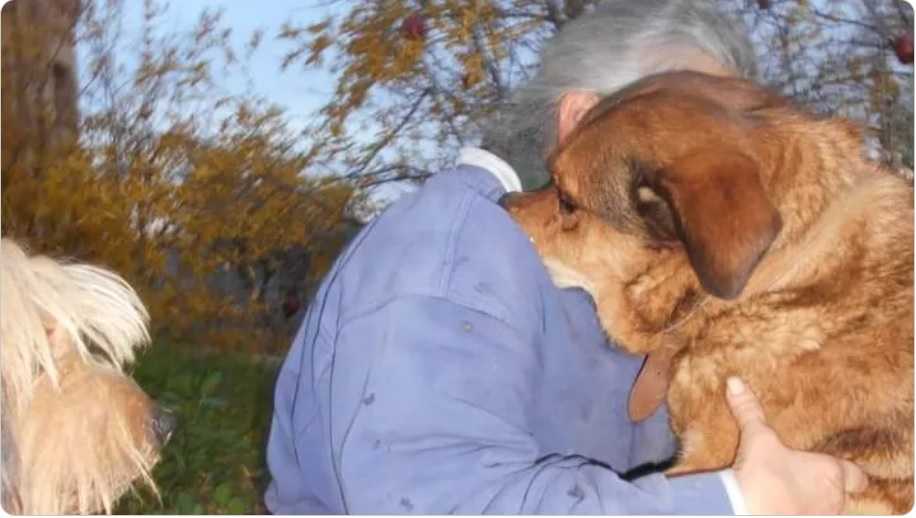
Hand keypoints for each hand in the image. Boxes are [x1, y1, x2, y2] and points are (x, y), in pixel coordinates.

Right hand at [725, 377, 867, 513]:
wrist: (747, 511)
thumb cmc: (762, 476)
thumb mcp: (756, 439)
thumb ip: (749, 411)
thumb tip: (736, 382)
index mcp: (830, 473)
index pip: (857, 477)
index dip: (850, 472)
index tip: (843, 467)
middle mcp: (833, 499)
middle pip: (842, 494)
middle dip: (828, 487)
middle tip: (810, 478)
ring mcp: (821, 517)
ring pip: (829, 510)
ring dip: (817, 503)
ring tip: (797, 494)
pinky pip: (811, 517)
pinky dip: (801, 513)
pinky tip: (786, 508)